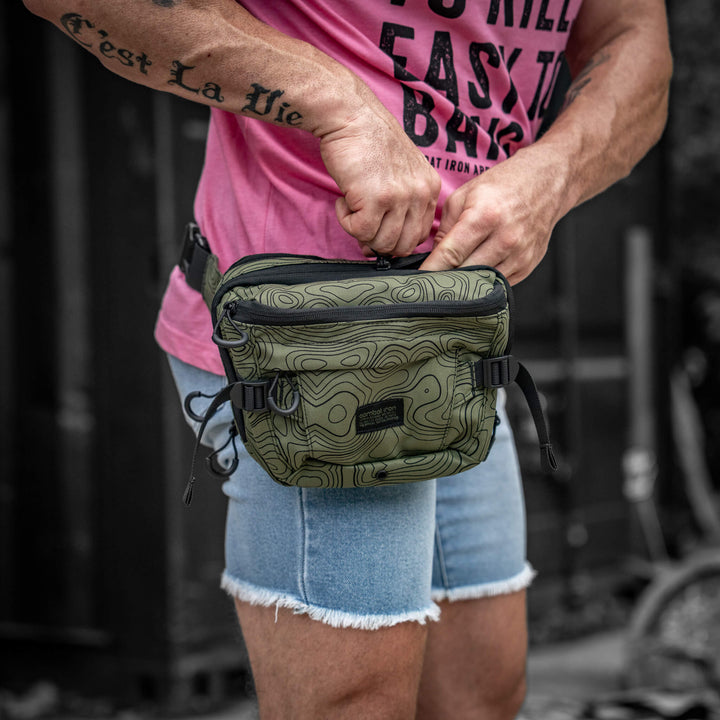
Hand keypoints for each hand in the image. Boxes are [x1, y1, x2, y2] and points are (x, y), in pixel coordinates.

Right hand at [318, 95, 440, 256]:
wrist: (350, 115)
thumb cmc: (368, 141)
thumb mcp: (400, 172)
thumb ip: (401, 204)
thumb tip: (383, 243)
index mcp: (429, 187)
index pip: (419, 236)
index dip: (394, 239)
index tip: (377, 229)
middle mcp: (420, 193)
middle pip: (401, 245)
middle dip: (377, 241)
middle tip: (360, 221)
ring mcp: (400, 197)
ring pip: (382, 242)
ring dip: (360, 231)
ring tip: (352, 205)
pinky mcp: (376, 199)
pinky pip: (360, 231)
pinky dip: (346, 221)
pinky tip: (343, 200)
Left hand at [419, 146, 567, 283]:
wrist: (548, 182)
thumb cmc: (501, 186)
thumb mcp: (464, 196)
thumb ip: (444, 229)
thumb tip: (431, 259)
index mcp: (485, 217)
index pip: (449, 256)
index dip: (429, 272)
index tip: (414, 283)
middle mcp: (505, 239)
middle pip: (464, 275)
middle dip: (443, 281)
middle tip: (426, 286)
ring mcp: (519, 256)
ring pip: (481, 285)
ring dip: (462, 287)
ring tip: (446, 286)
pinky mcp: (527, 267)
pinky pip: (497, 285)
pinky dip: (481, 286)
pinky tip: (470, 281)